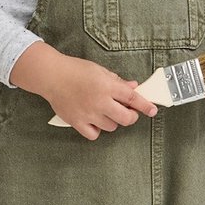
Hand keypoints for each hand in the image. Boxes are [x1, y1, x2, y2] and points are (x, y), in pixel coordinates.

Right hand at [10, 42, 155, 140]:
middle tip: (128, 112)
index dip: (145, 105)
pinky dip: (96, 130)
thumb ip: (117, 81)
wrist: (52, 76)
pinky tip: (94, 121)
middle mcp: (100, 101)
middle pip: (126, 118)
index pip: (132, 98)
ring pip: (111, 127)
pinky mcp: (77, 122)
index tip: (153, 110)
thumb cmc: (75, 70)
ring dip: (113, 121)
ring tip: (105, 112)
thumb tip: (133, 88)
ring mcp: (89, 113)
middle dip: (131, 116)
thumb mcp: (100, 71)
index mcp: (107, 86)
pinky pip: (94, 134)